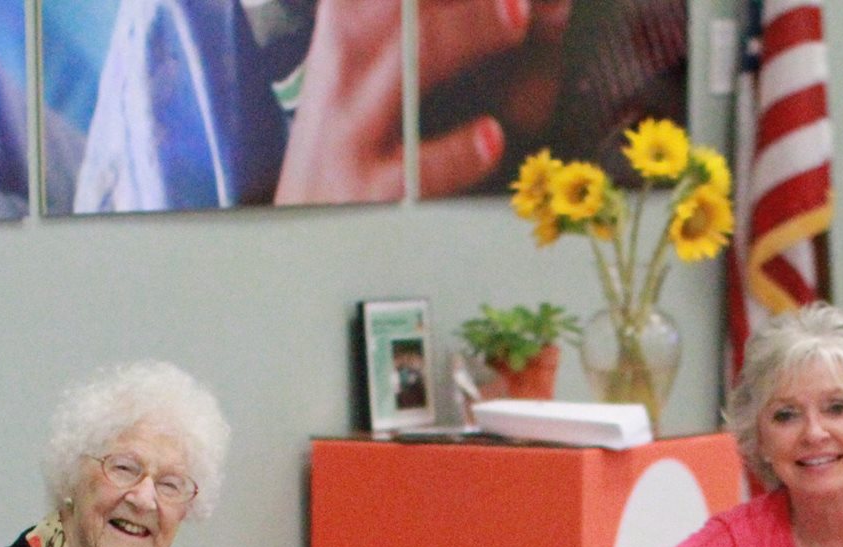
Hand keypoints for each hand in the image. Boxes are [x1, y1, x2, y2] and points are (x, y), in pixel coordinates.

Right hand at [278, 0, 547, 203]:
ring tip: (518, 15)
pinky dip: (453, 153)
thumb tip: (540, 5)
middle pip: (402, 2)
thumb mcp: (390, 62)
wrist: (302, 228)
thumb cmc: (363, 131)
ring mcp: (355, 126)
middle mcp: (350, 58)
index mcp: (355, 16)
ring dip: (464, 32)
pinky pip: (411, 169)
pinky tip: (491, 138)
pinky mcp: (368, 191)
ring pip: (405, 63)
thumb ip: (463, 28)